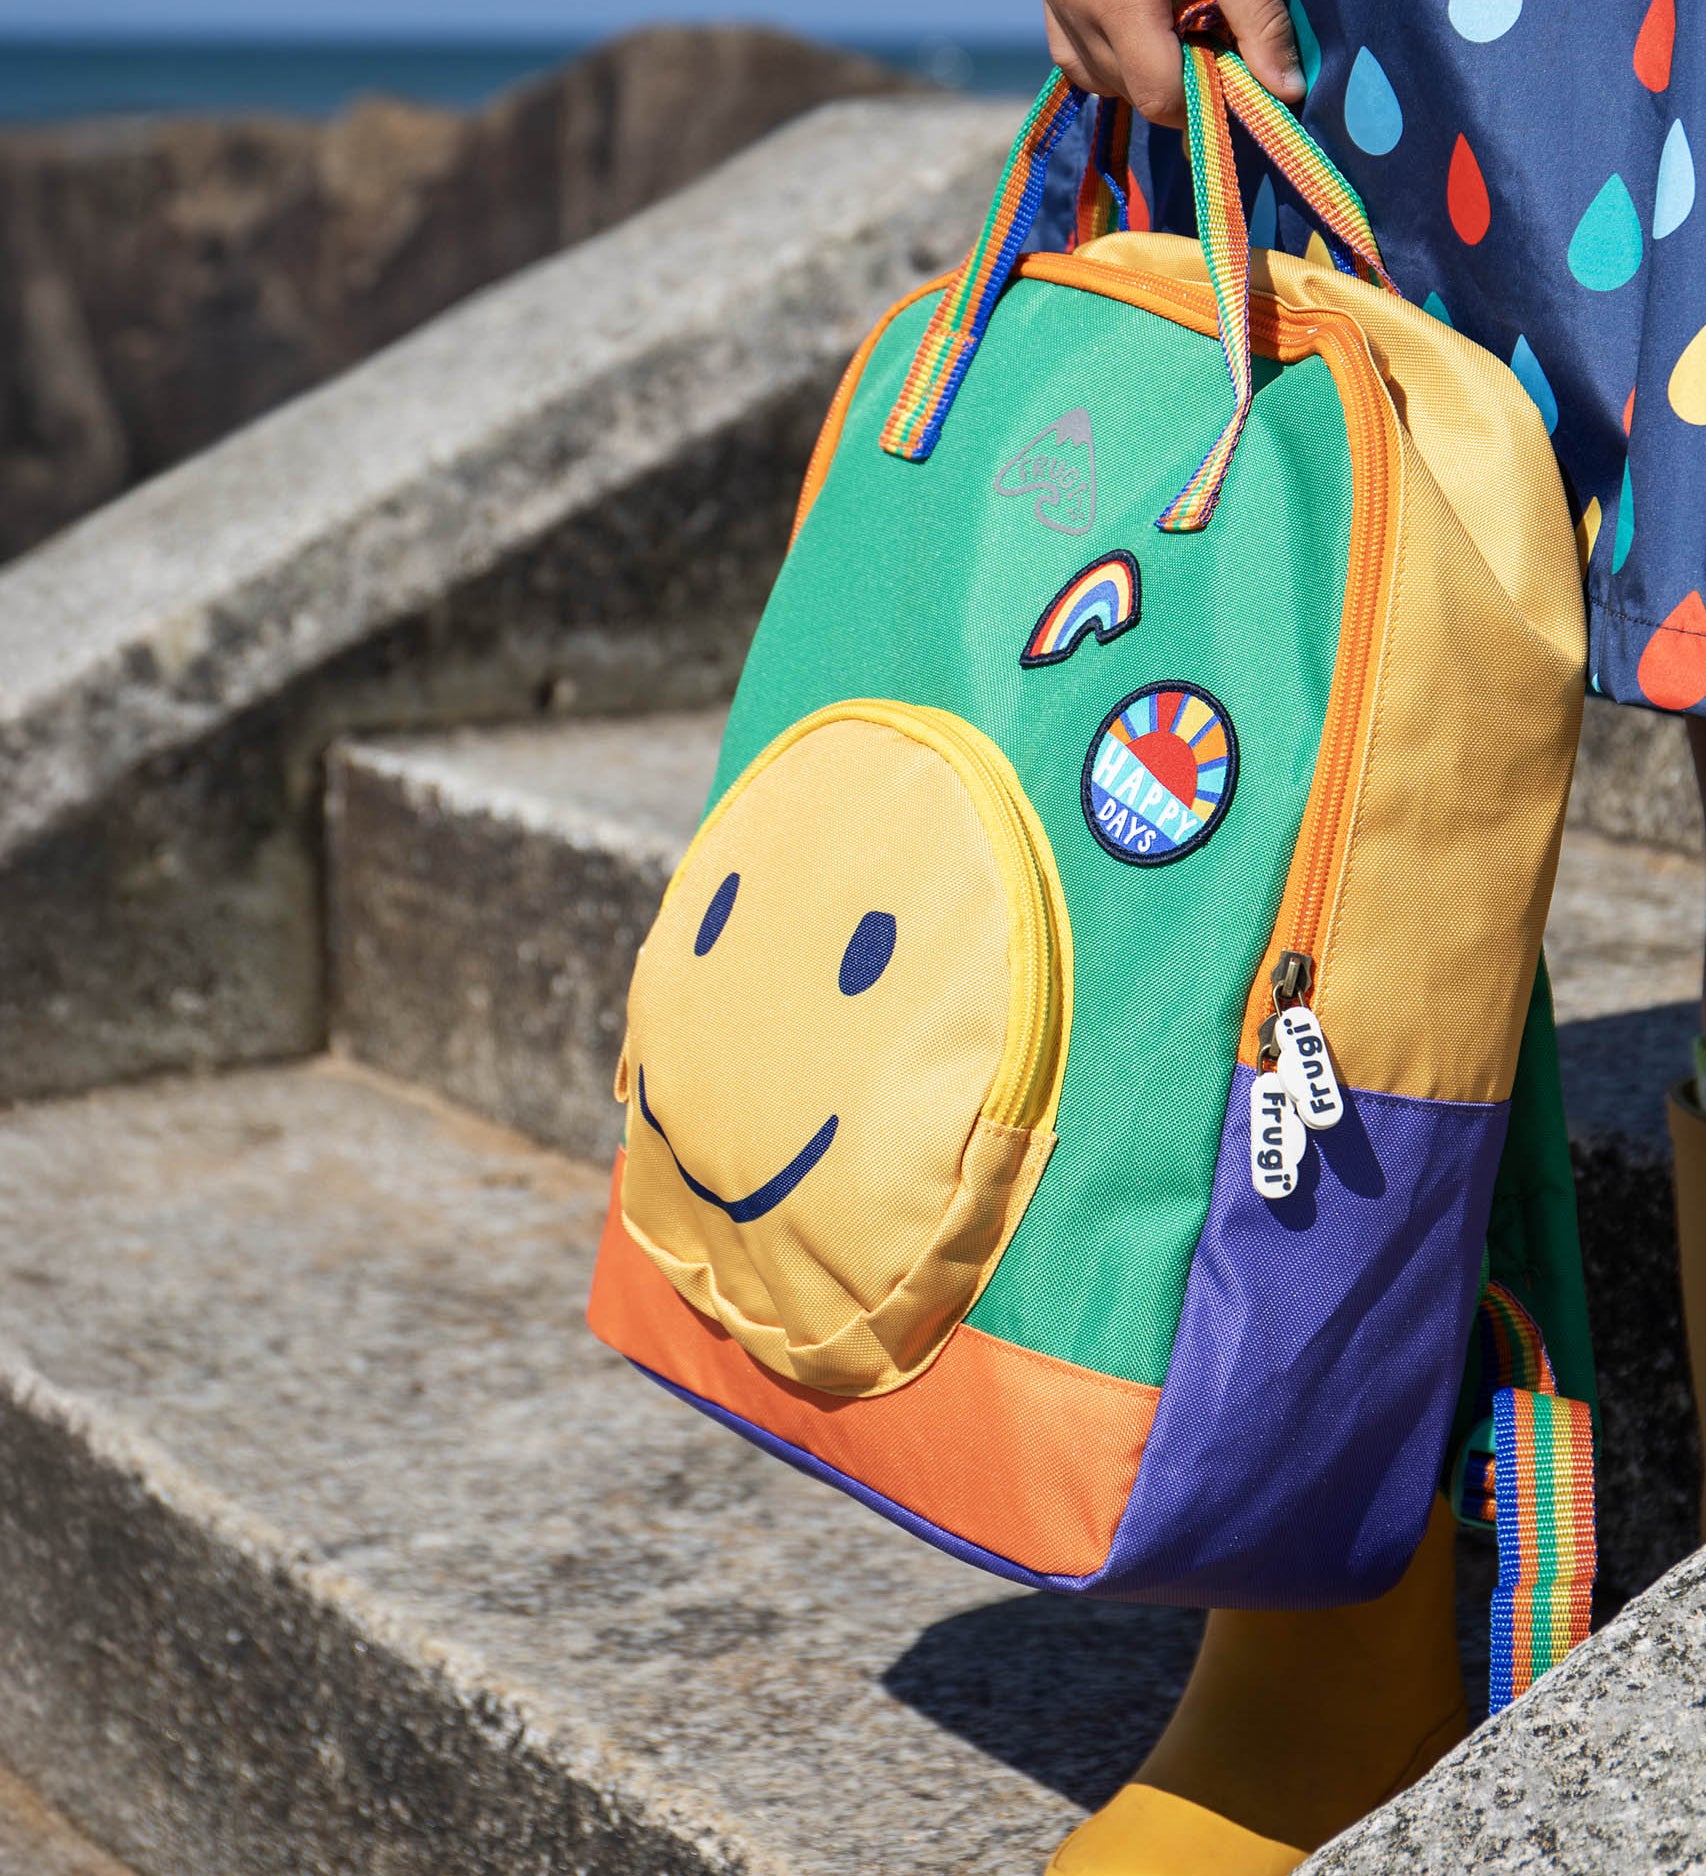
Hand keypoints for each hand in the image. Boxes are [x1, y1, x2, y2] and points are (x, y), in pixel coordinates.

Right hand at [1042, 0, 1304, 126]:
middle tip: (1213, 36)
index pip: (1161, 94)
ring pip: (1108, 84)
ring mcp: (1060, 16)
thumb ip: (1258, 21)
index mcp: (1122, 6)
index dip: (1205, 99)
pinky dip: (1113, 61)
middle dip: (1183, 82)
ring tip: (1177, 26)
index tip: (1236, 74)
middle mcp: (1081, 17)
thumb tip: (1286, 90)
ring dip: (1148, 73)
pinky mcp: (1053, 14)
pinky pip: (1080, 63)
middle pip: (1137, 95)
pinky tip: (1139, 32)